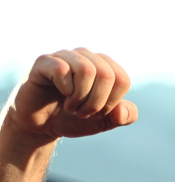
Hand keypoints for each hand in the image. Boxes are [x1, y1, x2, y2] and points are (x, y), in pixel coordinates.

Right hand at [5, 49, 135, 141]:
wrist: (42, 124)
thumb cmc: (75, 118)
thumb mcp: (106, 121)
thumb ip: (124, 117)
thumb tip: (122, 110)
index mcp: (104, 66)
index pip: (122, 80)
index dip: (112, 103)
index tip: (97, 113)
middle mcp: (86, 56)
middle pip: (106, 75)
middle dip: (97, 102)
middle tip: (84, 113)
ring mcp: (64, 56)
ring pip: (86, 69)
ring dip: (80, 97)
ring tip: (72, 107)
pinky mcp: (44, 61)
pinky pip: (62, 69)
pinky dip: (65, 89)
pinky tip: (60, 95)